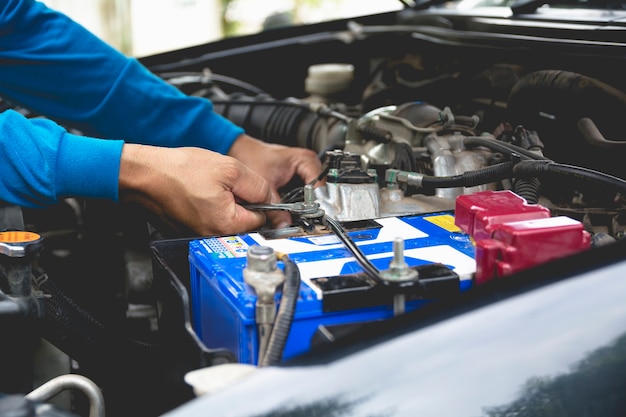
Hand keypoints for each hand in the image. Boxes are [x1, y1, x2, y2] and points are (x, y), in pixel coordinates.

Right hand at [118, 144, 275, 234]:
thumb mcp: (230, 169)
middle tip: (226, 185)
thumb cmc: (178, 171)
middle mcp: (213, 238)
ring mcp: (199, 237)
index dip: (261, 200)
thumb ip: (259, 187)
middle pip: (246, 223)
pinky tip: (199, 194)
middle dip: (243, 203)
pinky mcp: (189, 232)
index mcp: (227, 225)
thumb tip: (273, 200)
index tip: (251, 188)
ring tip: (209, 188)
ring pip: (228, 221)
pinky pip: (211, 221)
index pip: (263, 220)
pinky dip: (210, 208)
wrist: (144, 175)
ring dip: (227, 204)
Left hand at [227, 134, 322, 226]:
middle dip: (309, 205)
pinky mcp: (300, 175)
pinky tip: (293, 207)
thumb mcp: (266, 185)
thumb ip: (276, 208)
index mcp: (305, 160)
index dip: (313, 203)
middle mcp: (309, 163)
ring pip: (313, 193)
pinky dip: (299, 200)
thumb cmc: (253, 157)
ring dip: (305, 204)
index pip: (318, 186)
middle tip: (301, 217)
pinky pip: (306, 192)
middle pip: (319, 190)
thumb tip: (284, 225)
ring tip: (296, 213)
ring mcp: (306, 169)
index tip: (307, 215)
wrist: (243, 150)